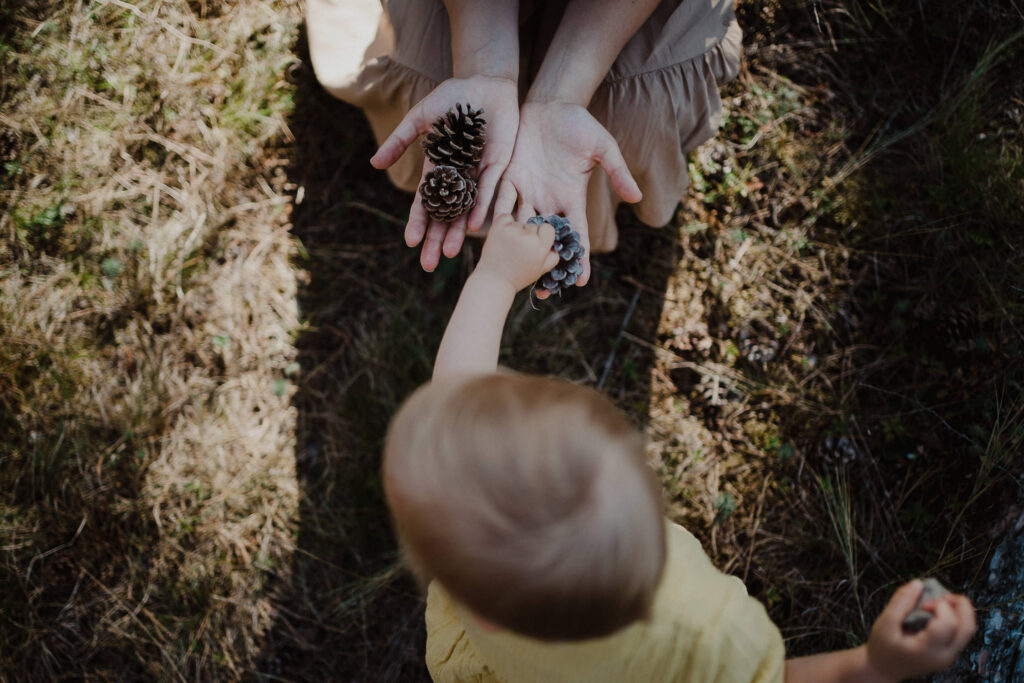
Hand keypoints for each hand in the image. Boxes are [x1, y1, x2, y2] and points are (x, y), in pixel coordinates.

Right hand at [371, 76, 518, 271]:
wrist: (484, 83)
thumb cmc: (451, 98)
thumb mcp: (420, 118)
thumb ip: (399, 141)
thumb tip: (374, 164)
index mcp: (437, 168)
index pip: (425, 202)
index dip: (418, 222)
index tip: (409, 242)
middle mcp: (457, 177)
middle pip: (444, 215)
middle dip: (435, 239)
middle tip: (428, 265)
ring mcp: (477, 174)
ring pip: (465, 210)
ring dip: (457, 232)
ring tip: (448, 255)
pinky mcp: (497, 166)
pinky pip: (488, 192)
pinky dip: (480, 209)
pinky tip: (474, 227)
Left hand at [477, 214, 559, 292]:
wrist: (494, 280)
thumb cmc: (518, 277)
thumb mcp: (540, 270)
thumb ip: (552, 257)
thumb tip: (556, 246)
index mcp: (541, 248)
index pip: (548, 228)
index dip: (542, 234)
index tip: (535, 242)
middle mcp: (528, 238)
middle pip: (533, 225)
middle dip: (528, 234)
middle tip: (518, 250)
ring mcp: (513, 231)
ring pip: (519, 223)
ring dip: (515, 231)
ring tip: (509, 247)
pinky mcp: (499, 228)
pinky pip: (506, 217)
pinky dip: (505, 224)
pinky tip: (503, 237)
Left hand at [494, 101, 641, 292]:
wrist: (552, 104)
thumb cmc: (580, 125)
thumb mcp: (603, 147)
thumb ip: (617, 171)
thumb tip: (637, 197)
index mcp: (571, 197)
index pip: (575, 234)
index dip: (578, 257)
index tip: (580, 282)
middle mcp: (548, 200)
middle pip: (547, 239)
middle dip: (545, 264)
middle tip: (544, 291)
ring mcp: (527, 190)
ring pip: (521, 226)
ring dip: (518, 248)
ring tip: (512, 272)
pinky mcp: (509, 176)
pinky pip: (499, 200)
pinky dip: (494, 216)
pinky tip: (486, 234)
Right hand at [866, 580, 976, 680]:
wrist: (884, 669)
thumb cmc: (882, 647)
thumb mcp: (884, 623)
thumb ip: (900, 602)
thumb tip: (918, 583)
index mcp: (929, 650)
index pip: (949, 624)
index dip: (940, 605)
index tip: (922, 603)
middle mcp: (945, 655)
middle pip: (968, 627)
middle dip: (959, 604)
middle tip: (941, 596)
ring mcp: (950, 655)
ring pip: (969, 629)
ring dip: (959, 609)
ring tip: (939, 602)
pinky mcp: (949, 651)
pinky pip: (962, 631)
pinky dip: (955, 616)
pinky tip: (937, 611)